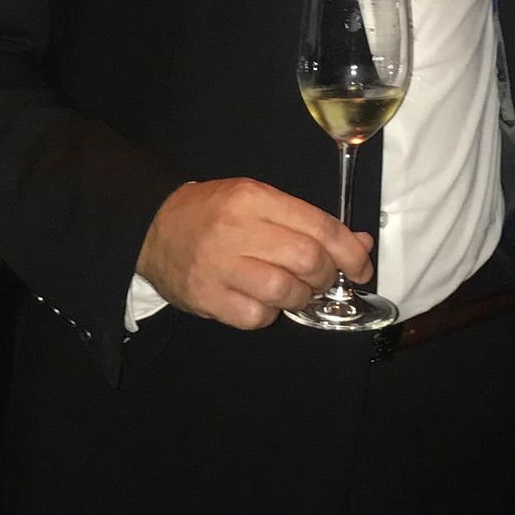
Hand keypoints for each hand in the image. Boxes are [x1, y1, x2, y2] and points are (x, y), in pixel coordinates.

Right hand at [137, 178, 372, 331]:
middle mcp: (237, 229)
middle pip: (307, 260)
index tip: (361, 268)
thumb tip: (358, 244)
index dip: (349, 252)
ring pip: (285, 292)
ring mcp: (219, 266)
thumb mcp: (259, 201)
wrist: (153, 227)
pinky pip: (256, 316)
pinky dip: (268, 314)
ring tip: (292, 292)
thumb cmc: (214, 213)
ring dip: (300, 298)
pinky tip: (261, 301)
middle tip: (320, 280)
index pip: (319, 227)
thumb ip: (307, 222)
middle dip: (326, 276)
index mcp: (254, 198)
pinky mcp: (206, 297)